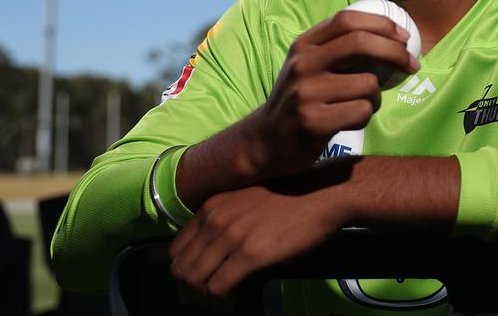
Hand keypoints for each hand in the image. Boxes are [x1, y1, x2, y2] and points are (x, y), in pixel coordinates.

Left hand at [168, 172, 349, 299]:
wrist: (321, 194)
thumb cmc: (291, 195)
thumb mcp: (246, 199)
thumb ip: (226, 217)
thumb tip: (216, 250)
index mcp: (211, 206)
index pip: (176, 248)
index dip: (182, 271)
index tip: (196, 284)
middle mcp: (214, 220)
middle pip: (180, 267)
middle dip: (188, 290)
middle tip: (202, 301)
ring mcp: (230, 237)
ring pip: (194, 280)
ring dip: (201, 298)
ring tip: (216, 304)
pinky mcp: (249, 255)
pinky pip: (217, 288)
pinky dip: (219, 302)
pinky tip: (230, 303)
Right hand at [238, 10, 418, 179]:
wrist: (265, 140)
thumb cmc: (300, 99)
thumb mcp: (310, 65)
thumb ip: (339, 48)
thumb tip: (391, 36)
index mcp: (304, 44)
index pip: (348, 20)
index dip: (382, 24)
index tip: (404, 37)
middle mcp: (303, 64)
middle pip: (361, 43)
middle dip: (395, 52)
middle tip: (412, 65)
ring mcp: (306, 93)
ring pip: (368, 84)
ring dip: (377, 97)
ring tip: (363, 104)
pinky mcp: (312, 121)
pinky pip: (361, 112)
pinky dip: (366, 116)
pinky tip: (350, 120)